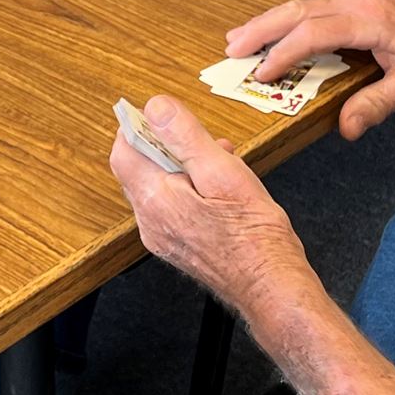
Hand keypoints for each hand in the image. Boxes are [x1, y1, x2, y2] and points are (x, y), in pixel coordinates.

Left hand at [109, 96, 315, 315]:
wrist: (271, 287)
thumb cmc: (255, 237)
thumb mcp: (223, 173)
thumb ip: (185, 137)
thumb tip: (156, 107)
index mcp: (156, 201)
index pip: (123, 152)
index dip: (137, 126)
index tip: (160, 113)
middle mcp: (151, 222)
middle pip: (139, 169)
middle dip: (166, 145)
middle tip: (201, 138)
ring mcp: (163, 238)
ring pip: (157, 186)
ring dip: (181, 165)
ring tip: (219, 159)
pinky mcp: (178, 246)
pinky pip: (171, 206)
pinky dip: (187, 187)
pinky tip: (219, 186)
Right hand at [226, 0, 394, 138]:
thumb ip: (377, 104)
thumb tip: (345, 127)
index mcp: (369, 17)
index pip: (312, 33)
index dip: (283, 55)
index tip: (262, 75)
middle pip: (296, 10)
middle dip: (261, 29)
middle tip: (231, 49)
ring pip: (302, 4)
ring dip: (271, 22)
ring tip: (242, 40)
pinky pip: (315, 5)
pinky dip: (291, 19)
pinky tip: (278, 32)